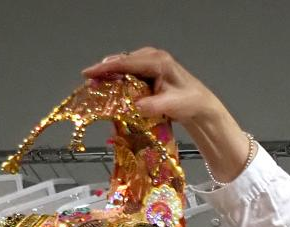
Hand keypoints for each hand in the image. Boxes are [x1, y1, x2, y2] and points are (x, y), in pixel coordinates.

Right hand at [81, 47, 250, 181]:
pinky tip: (110, 88)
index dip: (105, 68)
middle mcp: (152, 57)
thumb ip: (154, 106)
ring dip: (110, 75)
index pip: (127, 63)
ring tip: (96, 87)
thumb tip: (136, 107)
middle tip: (89, 84)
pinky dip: (118, 78)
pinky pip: (129, 71)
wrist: (201, 105)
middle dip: (104, 72)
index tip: (88, 74)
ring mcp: (150, 62)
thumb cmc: (189, 103)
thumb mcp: (173, 106)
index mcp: (158, 62)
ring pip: (124, 66)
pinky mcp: (148, 69)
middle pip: (122, 61)